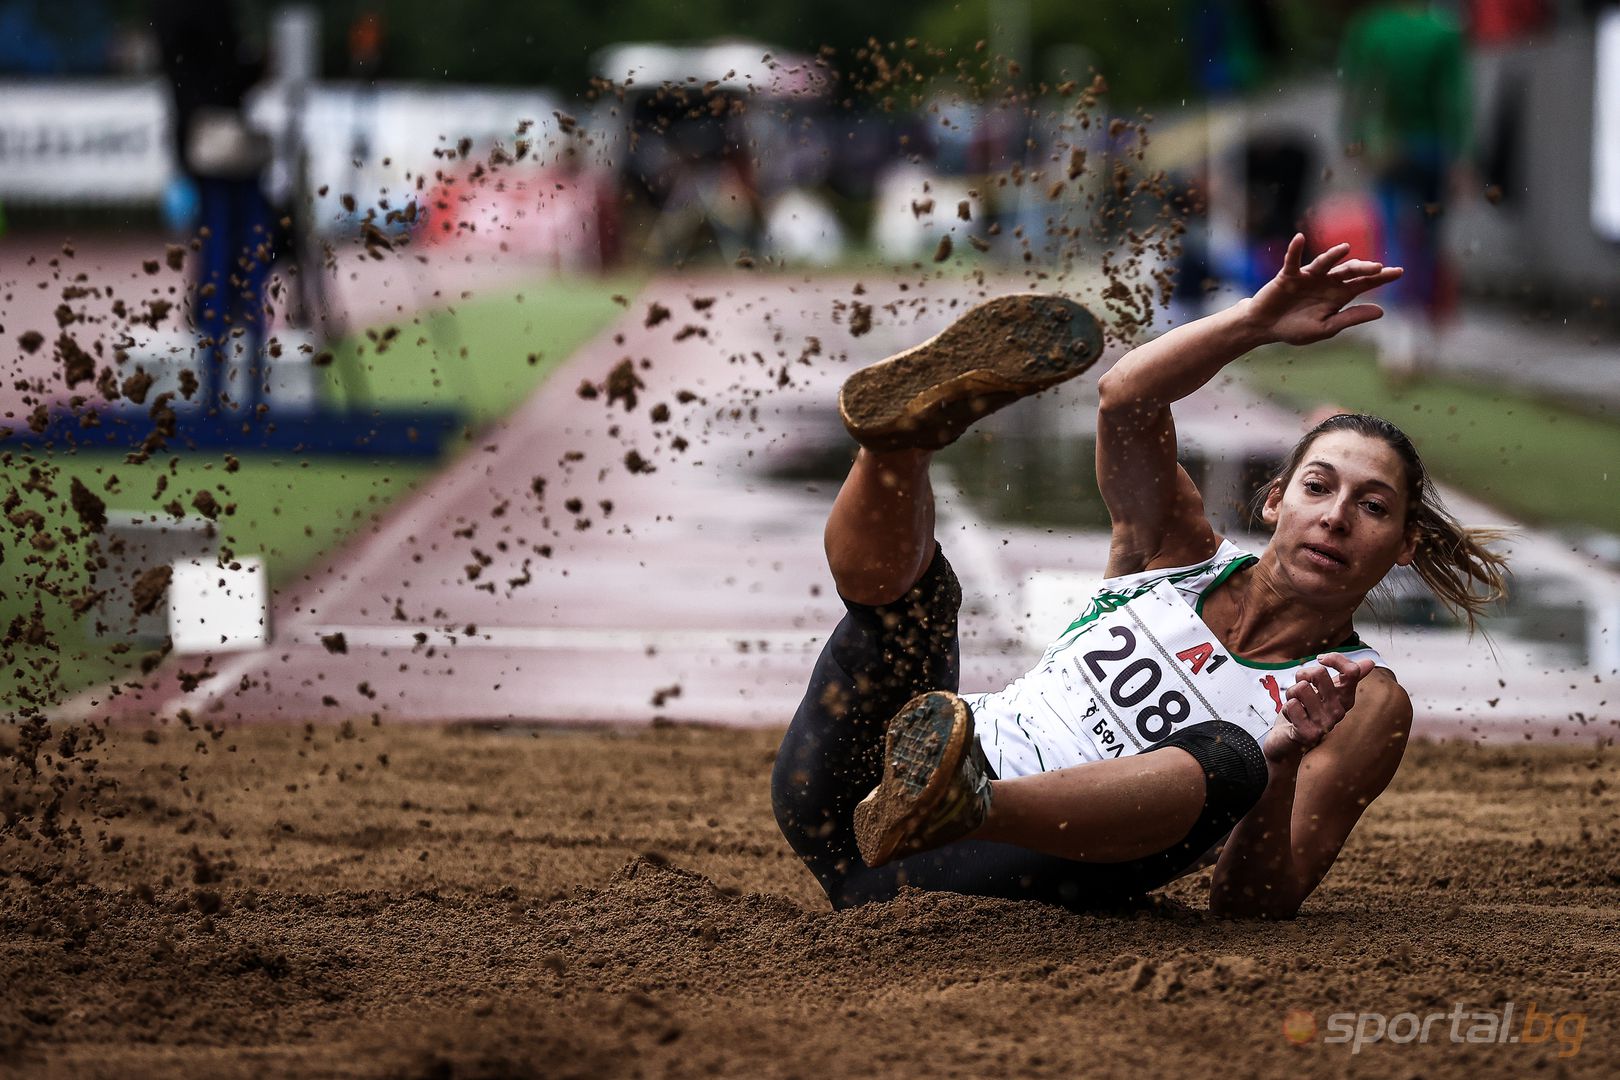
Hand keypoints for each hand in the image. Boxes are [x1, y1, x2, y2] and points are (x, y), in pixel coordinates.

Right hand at [1246, 234, 1402, 345]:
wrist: (1265, 327)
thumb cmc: (1295, 328)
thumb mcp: (1326, 328)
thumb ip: (1351, 318)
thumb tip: (1381, 311)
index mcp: (1338, 295)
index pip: (1364, 283)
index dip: (1381, 278)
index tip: (1399, 271)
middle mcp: (1327, 282)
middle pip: (1349, 271)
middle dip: (1363, 268)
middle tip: (1378, 268)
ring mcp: (1308, 276)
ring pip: (1325, 262)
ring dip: (1334, 254)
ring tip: (1346, 248)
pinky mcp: (1288, 275)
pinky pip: (1292, 260)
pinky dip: (1295, 249)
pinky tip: (1299, 238)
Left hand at [1261, 653, 1376, 764]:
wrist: (1287, 741)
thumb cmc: (1306, 712)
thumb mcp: (1324, 691)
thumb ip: (1344, 677)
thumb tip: (1370, 662)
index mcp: (1345, 699)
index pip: (1352, 671)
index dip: (1335, 659)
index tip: (1320, 659)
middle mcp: (1339, 711)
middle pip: (1319, 673)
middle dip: (1302, 675)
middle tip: (1300, 690)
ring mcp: (1325, 724)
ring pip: (1301, 687)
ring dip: (1291, 693)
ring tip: (1296, 706)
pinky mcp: (1309, 734)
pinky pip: (1292, 705)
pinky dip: (1286, 708)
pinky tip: (1291, 719)